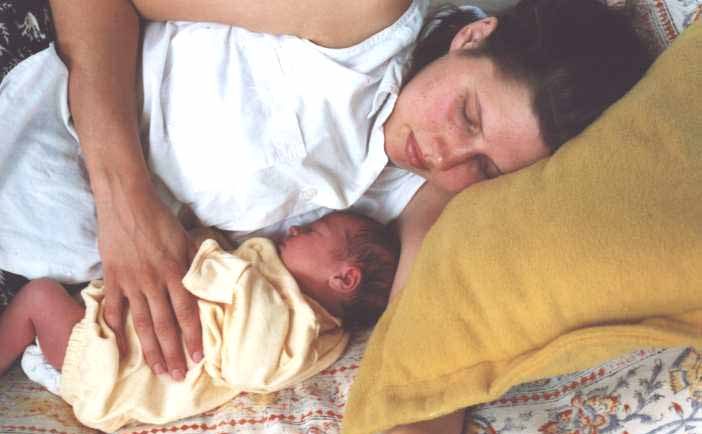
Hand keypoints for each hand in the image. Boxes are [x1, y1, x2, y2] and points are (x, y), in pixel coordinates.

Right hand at [96, 183, 202, 379]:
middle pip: (165, 325)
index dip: (193, 337)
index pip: (188, 312)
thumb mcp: (187, 238)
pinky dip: (116, 331)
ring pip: (142, 323)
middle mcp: (155, 281)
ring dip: (150, 349)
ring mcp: (132, 282)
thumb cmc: (160, 218)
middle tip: (177, 376)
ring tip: (157, 370)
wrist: (127, 201)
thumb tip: (212, 279)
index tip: (198, 359)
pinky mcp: (113, 278)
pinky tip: (121, 350)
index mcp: (176, 272)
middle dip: (173, 353)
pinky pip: (114, 310)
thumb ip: (198, 262)